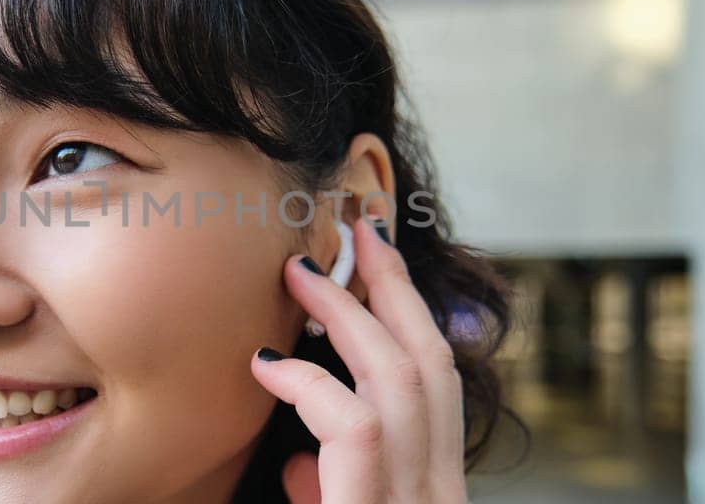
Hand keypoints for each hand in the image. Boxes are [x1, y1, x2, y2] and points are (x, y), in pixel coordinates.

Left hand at [250, 217, 467, 503]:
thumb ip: (331, 488)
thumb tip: (299, 461)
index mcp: (434, 487)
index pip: (436, 383)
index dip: (412, 314)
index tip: (380, 256)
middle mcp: (439, 492)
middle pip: (431, 362)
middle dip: (394, 286)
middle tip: (359, 227)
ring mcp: (417, 502)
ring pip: (400, 378)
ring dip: (348, 313)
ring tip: (299, 270)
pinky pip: (355, 426)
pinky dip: (310, 383)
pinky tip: (265, 363)